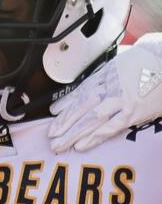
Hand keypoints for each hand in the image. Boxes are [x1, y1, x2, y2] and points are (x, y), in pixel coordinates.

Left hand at [49, 35, 161, 152]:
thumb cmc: (151, 58)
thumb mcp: (124, 58)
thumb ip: (109, 70)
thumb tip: (99, 76)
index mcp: (106, 74)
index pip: (80, 91)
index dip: (65, 103)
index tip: (53, 111)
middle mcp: (109, 88)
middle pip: (81, 108)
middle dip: (64, 123)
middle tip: (50, 135)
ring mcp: (120, 102)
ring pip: (90, 120)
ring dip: (73, 134)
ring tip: (58, 144)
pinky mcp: (133, 113)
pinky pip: (110, 128)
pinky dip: (95, 137)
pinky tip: (81, 145)